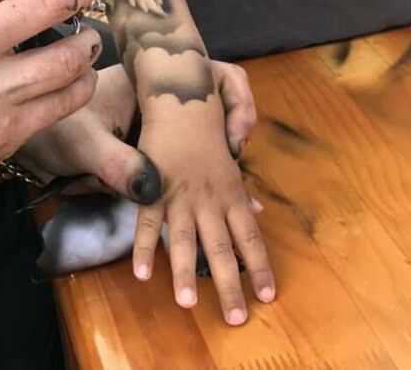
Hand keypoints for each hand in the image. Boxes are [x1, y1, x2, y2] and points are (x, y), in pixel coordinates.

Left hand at [17, 58, 256, 202]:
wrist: (32, 146)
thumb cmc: (54, 129)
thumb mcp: (83, 144)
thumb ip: (115, 163)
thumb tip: (152, 189)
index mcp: (151, 83)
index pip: (208, 73)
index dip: (232, 100)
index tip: (231, 136)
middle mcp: (163, 100)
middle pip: (218, 101)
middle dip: (234, 127)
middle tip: (236, 153)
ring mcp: (162, 126)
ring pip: (210, 136)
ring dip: (226, 161)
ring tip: (248, 203)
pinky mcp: (157, 155)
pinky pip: (193, 163)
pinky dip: (211, 180)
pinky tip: (233, 211)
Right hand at [133, 95, 274, 324]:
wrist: (180, 91)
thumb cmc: (209, 114)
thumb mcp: (237, 148)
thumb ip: (244, 186)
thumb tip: (256, 213)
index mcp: (231, 188)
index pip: (249, 236)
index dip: (258, 266)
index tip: (267, 296)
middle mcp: (209, 196)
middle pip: (222, 247)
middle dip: (229, 285)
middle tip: (237, 318)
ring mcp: (180, 192)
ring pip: (185, 240)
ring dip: (185, 273)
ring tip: (189, 304)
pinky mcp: (154, 185)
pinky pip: (148, 221)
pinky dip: (144, 247)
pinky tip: (143, 274)